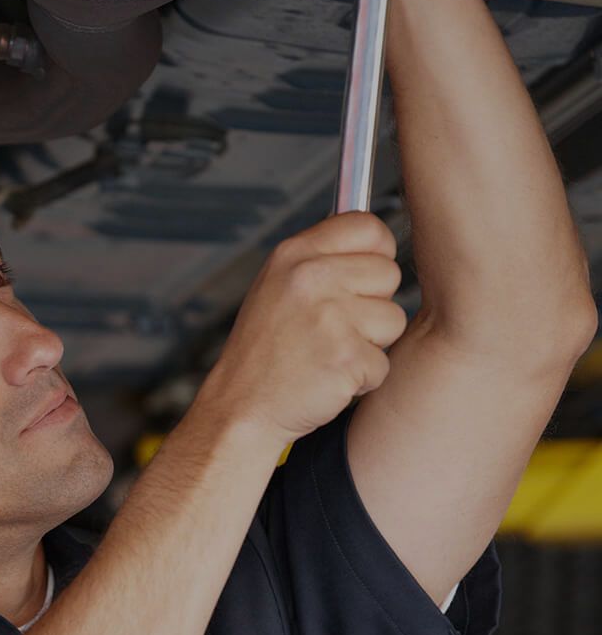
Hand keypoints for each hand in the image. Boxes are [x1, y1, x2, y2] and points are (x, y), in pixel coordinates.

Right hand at [195, 212, 406, 443]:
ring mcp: (330, 317)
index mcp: (294, 254)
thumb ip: (321, 259)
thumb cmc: (263, 351)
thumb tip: (375, 239)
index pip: (368, 227)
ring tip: (328, 352)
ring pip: (393, 320)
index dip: (376, 253)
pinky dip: (362, 378)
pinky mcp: (346, 358)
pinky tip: (327, 377)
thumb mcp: (277, 285)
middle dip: (373, 304)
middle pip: (389, 272)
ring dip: (370, 344)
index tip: (363, 275)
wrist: (240, 407)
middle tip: (334, 327)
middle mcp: (311, 278)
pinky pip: (384, 363)